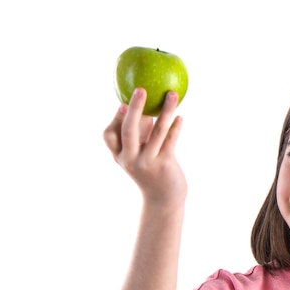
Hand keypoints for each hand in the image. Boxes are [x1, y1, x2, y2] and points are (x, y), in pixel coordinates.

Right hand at [103, 88, 185, 205]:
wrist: (163, 200)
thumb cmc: (151, 172)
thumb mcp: (139, 155)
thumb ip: (140, 135)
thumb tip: (147, 106)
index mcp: (120, 156)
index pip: (109, 136)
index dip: (115, 119)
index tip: (122, 104)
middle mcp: (130, 159)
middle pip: (128, 130)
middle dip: (134, 108)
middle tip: (141, 89)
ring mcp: (147, 163)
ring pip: (157, 132)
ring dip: (165, 110)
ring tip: (172, 95)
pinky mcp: (164, 165)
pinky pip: (170, 141)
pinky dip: (175, 127)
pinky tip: (180, 117)